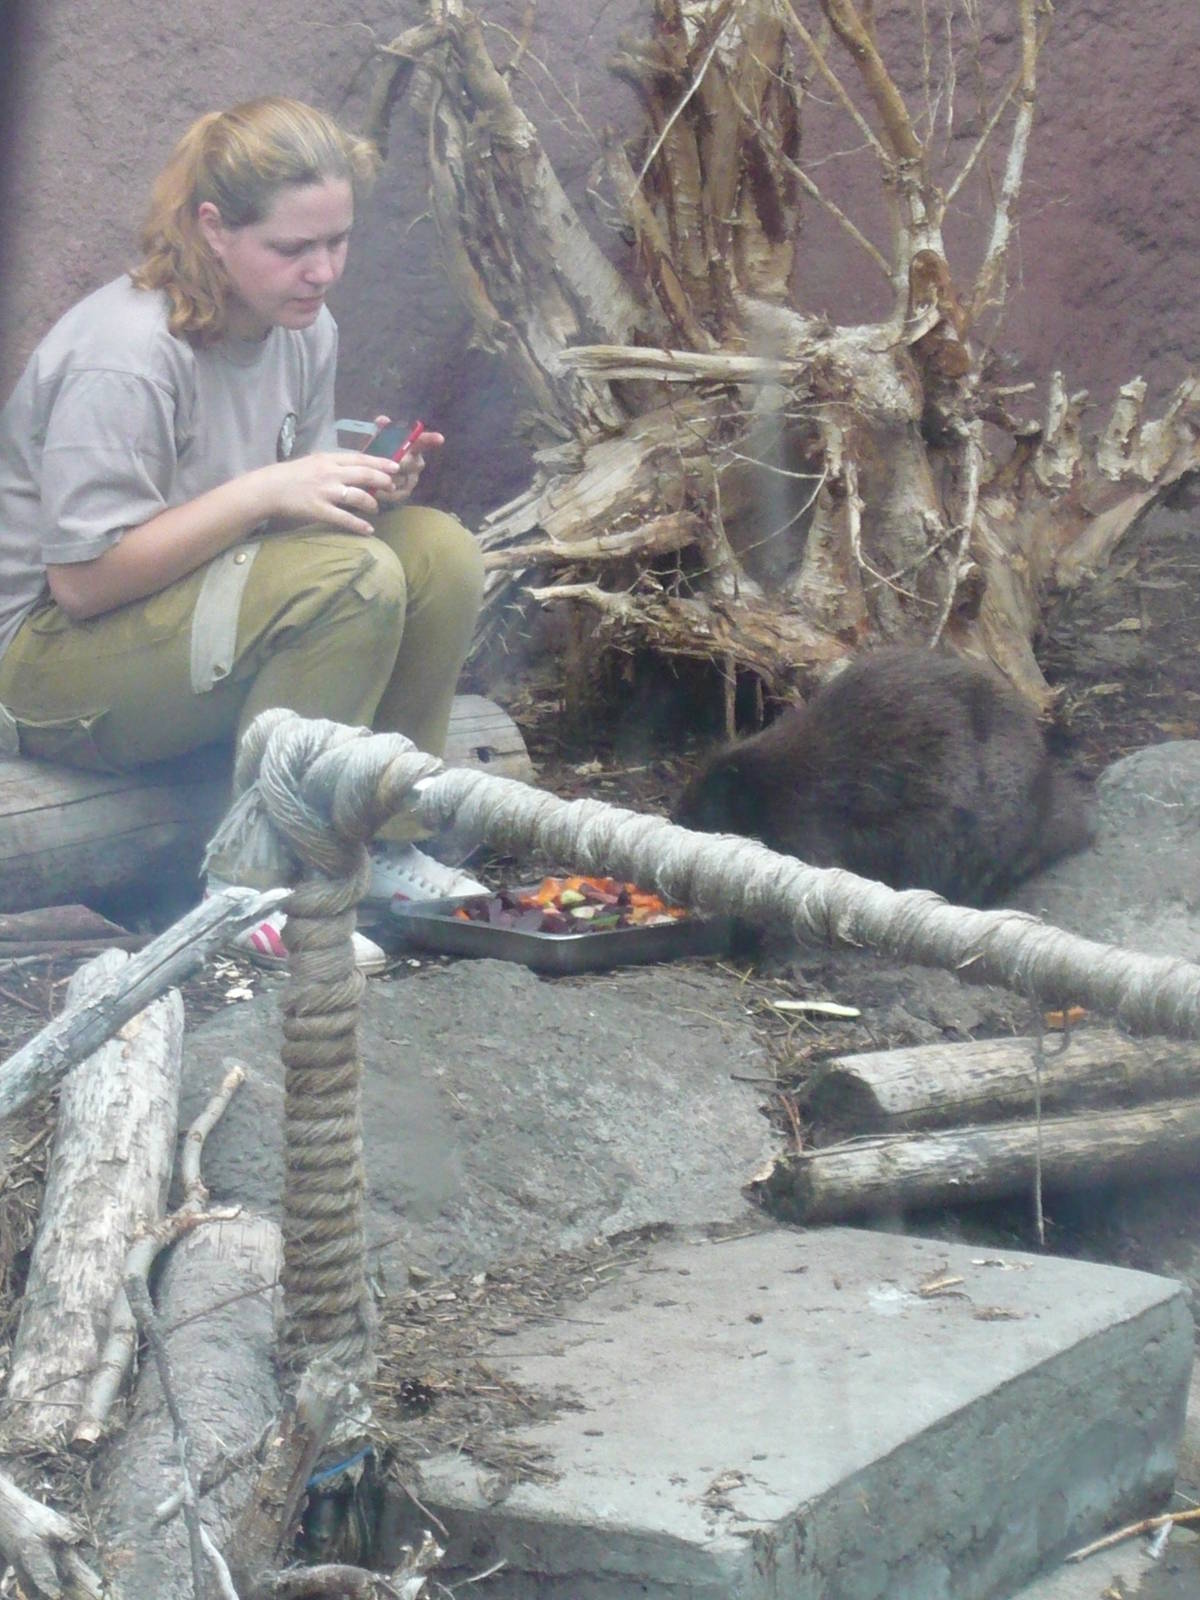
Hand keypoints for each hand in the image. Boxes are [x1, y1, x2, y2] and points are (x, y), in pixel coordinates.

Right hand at [257, 449, 402, 533]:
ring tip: (376, 508)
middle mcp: (330, 473)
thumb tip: (357, 468)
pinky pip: (344, 518)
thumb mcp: (315, 461)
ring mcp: (326, 492)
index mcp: (329, 459)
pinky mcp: (319, 510)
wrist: (270, 488)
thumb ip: (335, 464)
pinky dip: (359, 525)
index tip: (395, 467)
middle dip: (382, 481)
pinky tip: (368, 530)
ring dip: (372, 503)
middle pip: (364, 475)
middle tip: (391, 487)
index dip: (380, 463)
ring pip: (358, 496)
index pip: (360, 458)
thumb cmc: (293, 475)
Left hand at [367, 415, 444, 505]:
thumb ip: (380, 430)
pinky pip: (398, 495)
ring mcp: (412, 480)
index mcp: (411, 447)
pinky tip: (376, 491)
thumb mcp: (375, 440)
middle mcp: (416, 463)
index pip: (423, 441)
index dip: (431, 439)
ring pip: (404, 479)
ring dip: (390, 478)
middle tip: (389, 464)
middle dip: (401, 463)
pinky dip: (386, 493)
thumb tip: (382, 420)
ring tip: (377, 478)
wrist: (367, 475)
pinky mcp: (404, 494)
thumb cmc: (375, 454)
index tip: (440, 439)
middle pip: (413, 463)